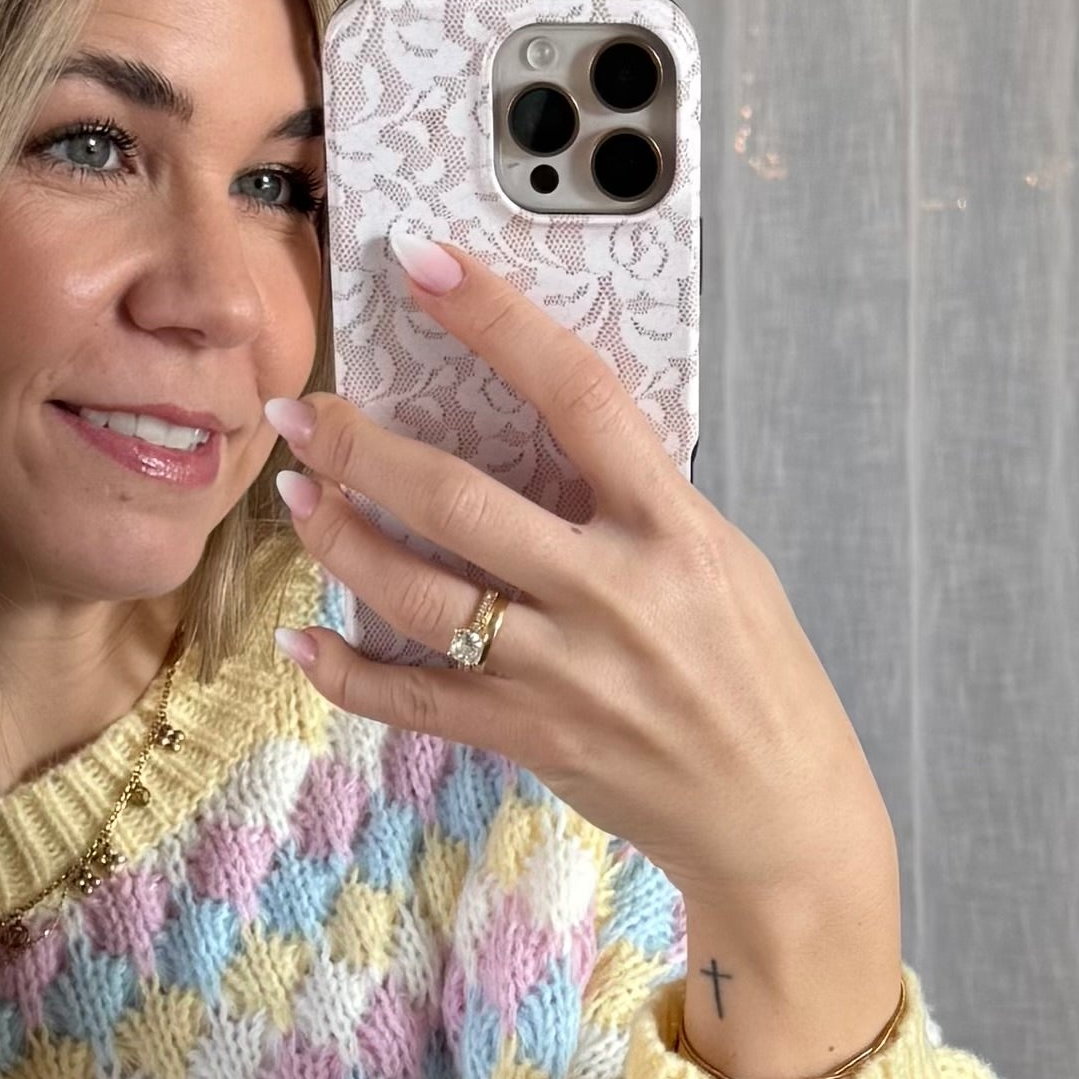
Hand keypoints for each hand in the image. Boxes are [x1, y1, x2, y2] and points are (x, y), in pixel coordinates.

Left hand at [269, 235, 902, 1078]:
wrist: (780, 817)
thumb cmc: (758, 679)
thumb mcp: (723, 565)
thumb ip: (635, 509)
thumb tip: (537, 445)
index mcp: (670, 529)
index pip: (575, 394)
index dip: (495, 320)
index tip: (426, 262)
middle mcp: (612, 592)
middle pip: (459, 499)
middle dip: (362, 448)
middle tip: (298, 411)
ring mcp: (564, 672)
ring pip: (419, 594)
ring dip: (342, 541)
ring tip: (298, 498)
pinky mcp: (531, 738)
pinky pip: (415, 701)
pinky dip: (349, 674)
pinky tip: (304, 642)